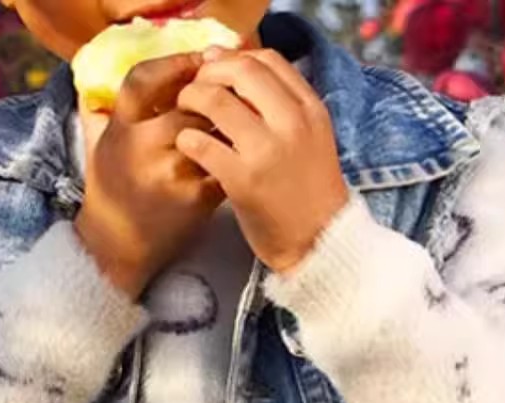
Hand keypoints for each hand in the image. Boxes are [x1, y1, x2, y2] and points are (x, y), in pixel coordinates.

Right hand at [74, 53, 224, 299]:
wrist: (117, 246)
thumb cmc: (110, 191)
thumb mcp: (97, 147)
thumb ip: (102, 113)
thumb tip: (109, 80)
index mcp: (119, 129)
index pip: (144, 78)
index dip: (175, 64)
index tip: (198, 61)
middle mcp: (141, 147)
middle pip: (190, 103)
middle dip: (211, 99)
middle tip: (226, 97)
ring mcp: (170, 173)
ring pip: (213, 132)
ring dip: (227, 126)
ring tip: (233, 127)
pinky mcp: (196, 198)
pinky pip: (226, 163)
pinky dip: (234, 158)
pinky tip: (235, 158)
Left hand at [173, 49, 349, 273]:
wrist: (321, 242)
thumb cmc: (307, 188)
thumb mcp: (309, 136)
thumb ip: (280, 104)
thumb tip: (233, 66)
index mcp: (311, 109)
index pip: (268, 59)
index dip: (232, 58)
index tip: (213, 70)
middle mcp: (293, 123)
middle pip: (241, 71)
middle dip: (208, 74)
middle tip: (193, 90)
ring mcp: (268, 150)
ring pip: (216, 101)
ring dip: (190, 100)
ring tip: (184, 114)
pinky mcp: (243, 180)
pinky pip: (201, 143)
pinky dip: (186, 139)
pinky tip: (187, 147)